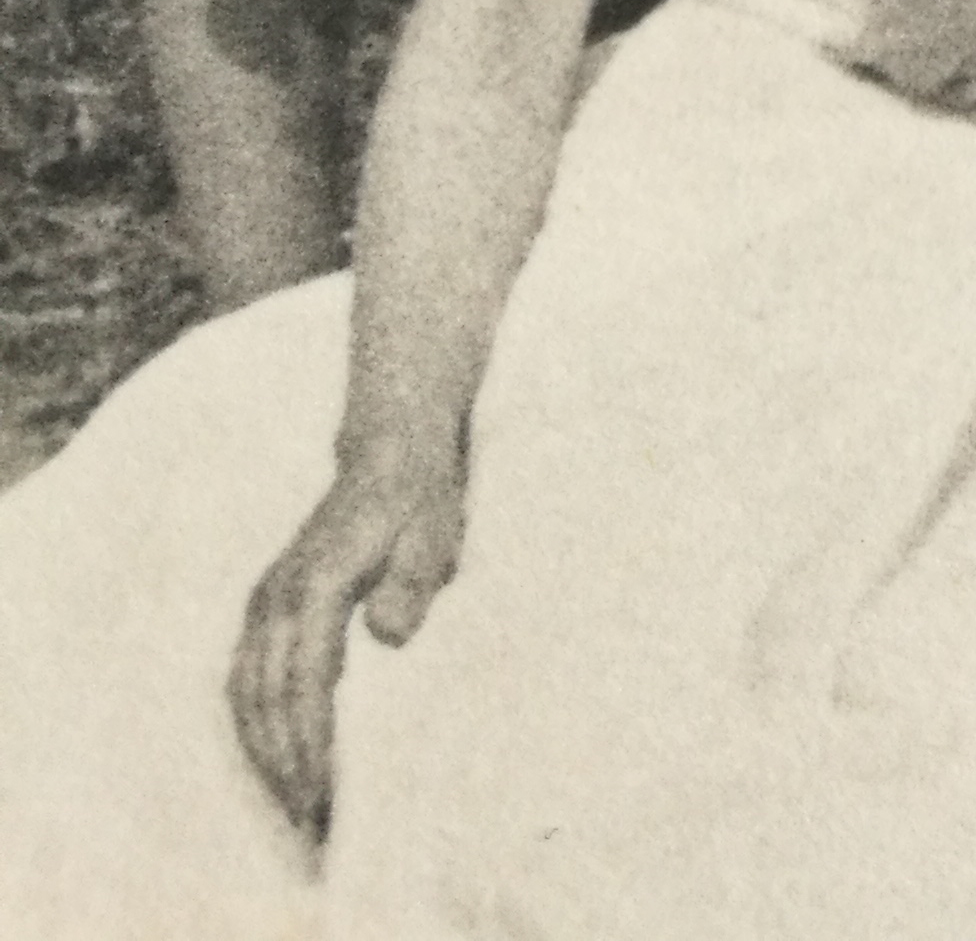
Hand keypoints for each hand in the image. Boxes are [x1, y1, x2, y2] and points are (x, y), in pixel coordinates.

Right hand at [229, 446, 466, 838]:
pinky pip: (245, 676)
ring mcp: (265, 598)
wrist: (392, 449)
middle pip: (265, 699)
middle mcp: (278, 595)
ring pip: (245, 694)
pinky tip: (273, 757)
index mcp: (316, 583)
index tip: (322, 795)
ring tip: (290, 804)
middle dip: (282, 766)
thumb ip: (412, 586)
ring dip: (262, 752)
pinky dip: (253, 724)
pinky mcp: (266, 603)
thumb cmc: (421, 500)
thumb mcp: (435, 536)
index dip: (310, 745)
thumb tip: (385, 636)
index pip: (305, 684)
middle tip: (308, 822)